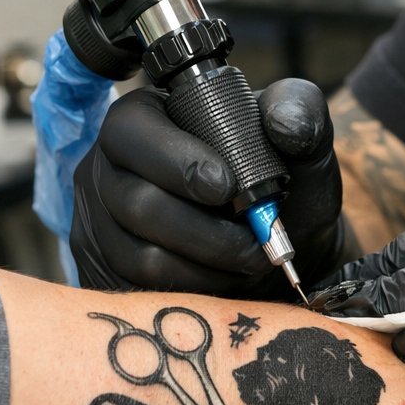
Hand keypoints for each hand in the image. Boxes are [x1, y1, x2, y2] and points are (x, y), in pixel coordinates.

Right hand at [71, 78, 342, 295]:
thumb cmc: (283, 183)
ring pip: (141, 255)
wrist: (277, 244)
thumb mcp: (302, 142)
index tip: (228, 187)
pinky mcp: (108, 270)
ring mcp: (101, 223)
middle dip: (205, 229)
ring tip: (248, 258)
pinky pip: (141, 291)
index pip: (132, 130)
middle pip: (136, 203)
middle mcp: (110, 167)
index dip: (178, 162)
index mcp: (146, 117)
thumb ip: (301, 113)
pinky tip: (225, 278)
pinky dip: (195, 289)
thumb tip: (282, 120)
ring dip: (207, 263)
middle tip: (254, 240)